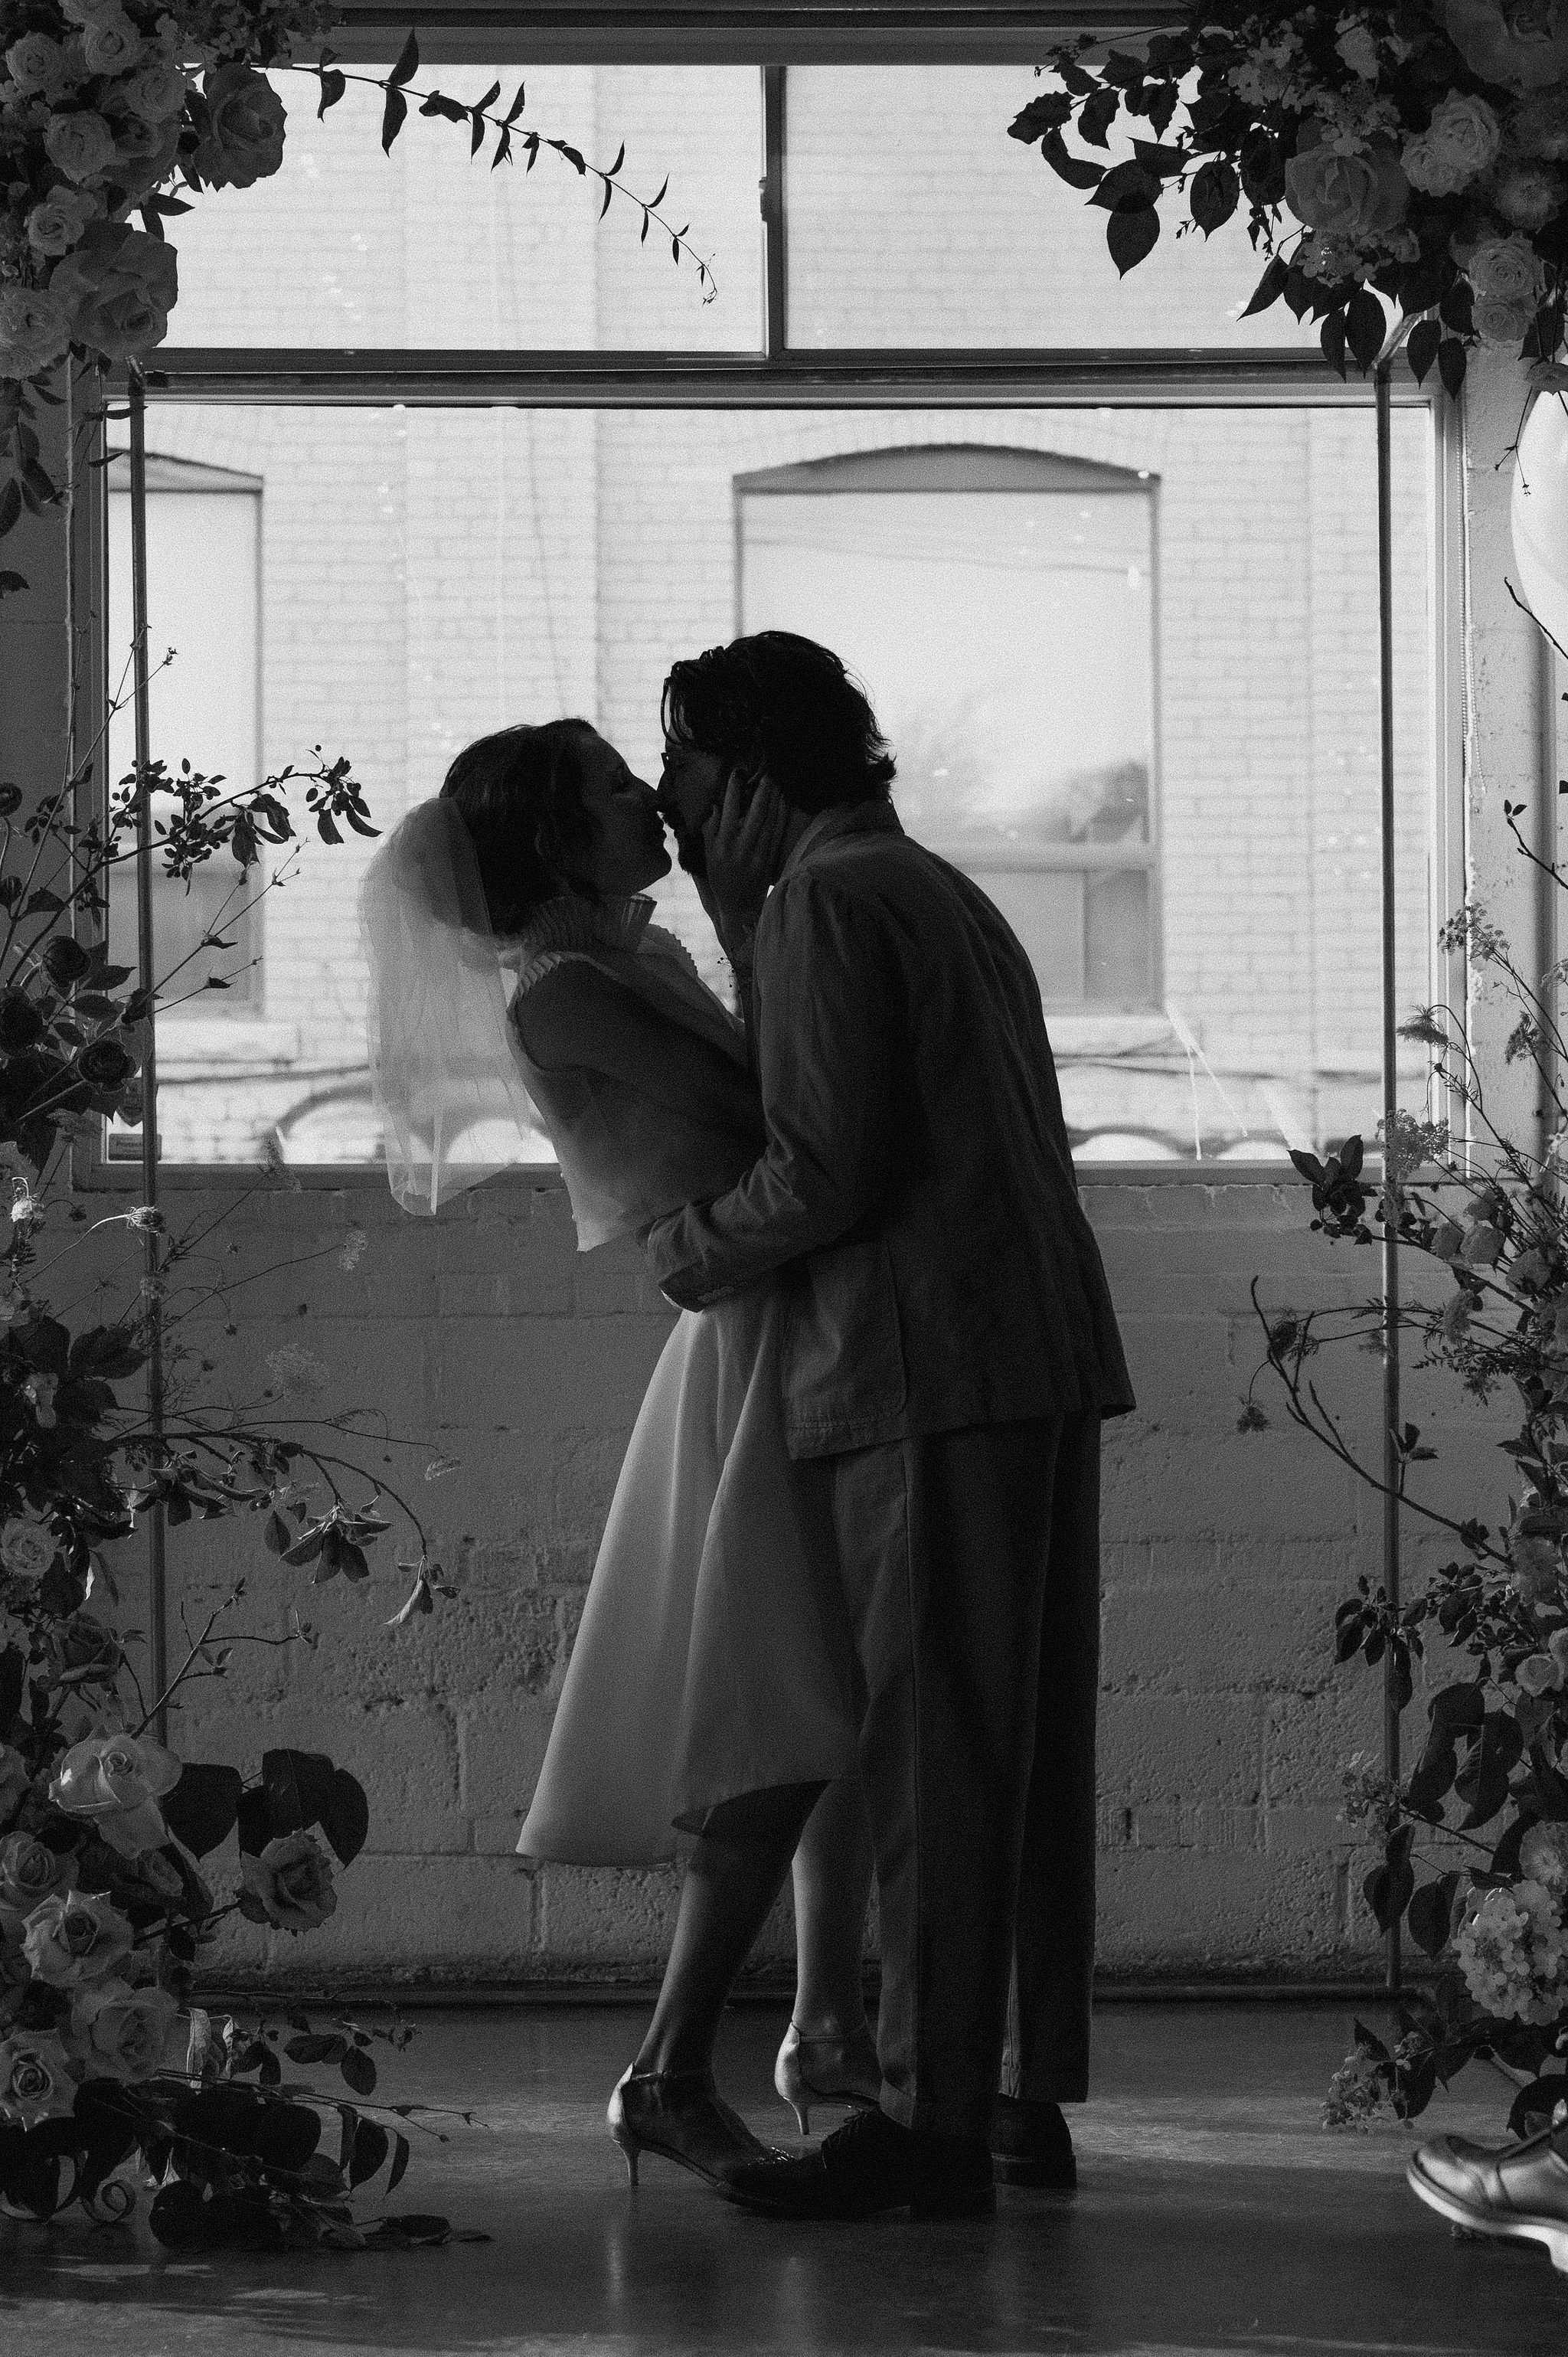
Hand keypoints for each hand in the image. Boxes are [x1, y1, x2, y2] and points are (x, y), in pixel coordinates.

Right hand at [701, 768, 789, 960]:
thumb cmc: (721, 878)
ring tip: (776, 783)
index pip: (727, 812)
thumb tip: (714, 806)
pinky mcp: (769, 859)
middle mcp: (740, 848)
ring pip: (768, 821)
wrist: (739, 905)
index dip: (732, 791)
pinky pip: (777, 832)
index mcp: (722, 845)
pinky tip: (783, 803)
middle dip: (761, 792)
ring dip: (774, 800)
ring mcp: (757, 854)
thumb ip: (710, 830)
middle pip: (754, 813)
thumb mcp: (708, 855)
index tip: (736, 774)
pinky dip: (781, 816)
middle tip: (766, 774)